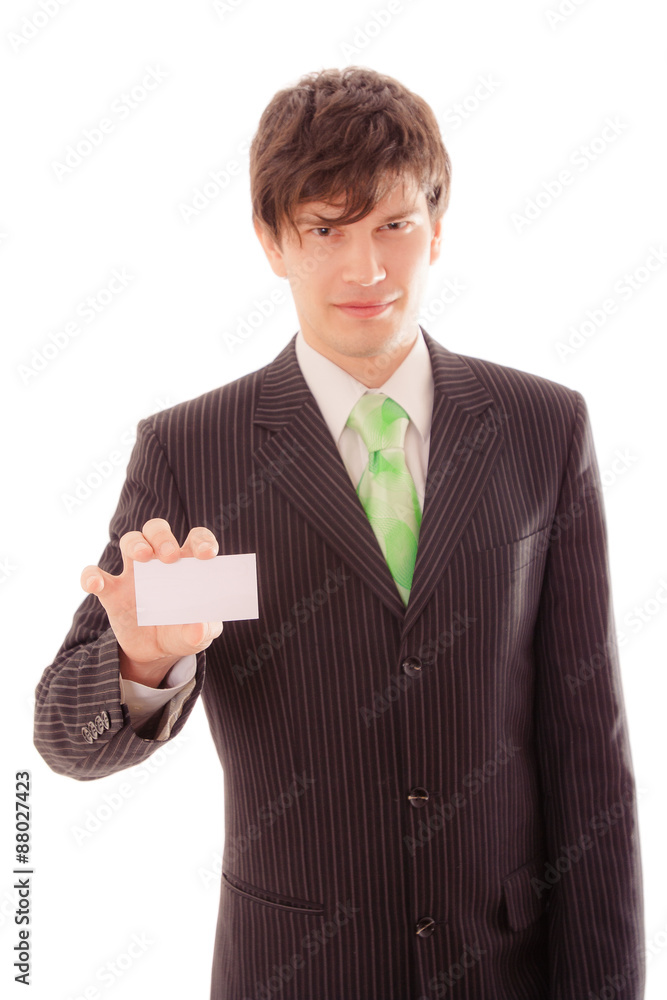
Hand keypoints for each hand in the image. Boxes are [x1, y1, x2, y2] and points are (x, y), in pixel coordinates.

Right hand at [80, 518, 222, 686]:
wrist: (156, 654)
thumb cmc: (183, 633)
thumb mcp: (197, 636)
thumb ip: (201, 632)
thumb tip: (198, 628)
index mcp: (186, 565)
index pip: (196, 539)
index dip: (202, 541)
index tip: (207, 554)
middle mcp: (159, 562)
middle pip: (157, 530)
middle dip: (162, 536)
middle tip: (170, 556)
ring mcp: (133, 574)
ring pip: (129, 541)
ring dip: (135, 543)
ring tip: (143, 557)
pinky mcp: (112, 592)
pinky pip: (96, 575)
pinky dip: (91, 576)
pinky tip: (94, 584)